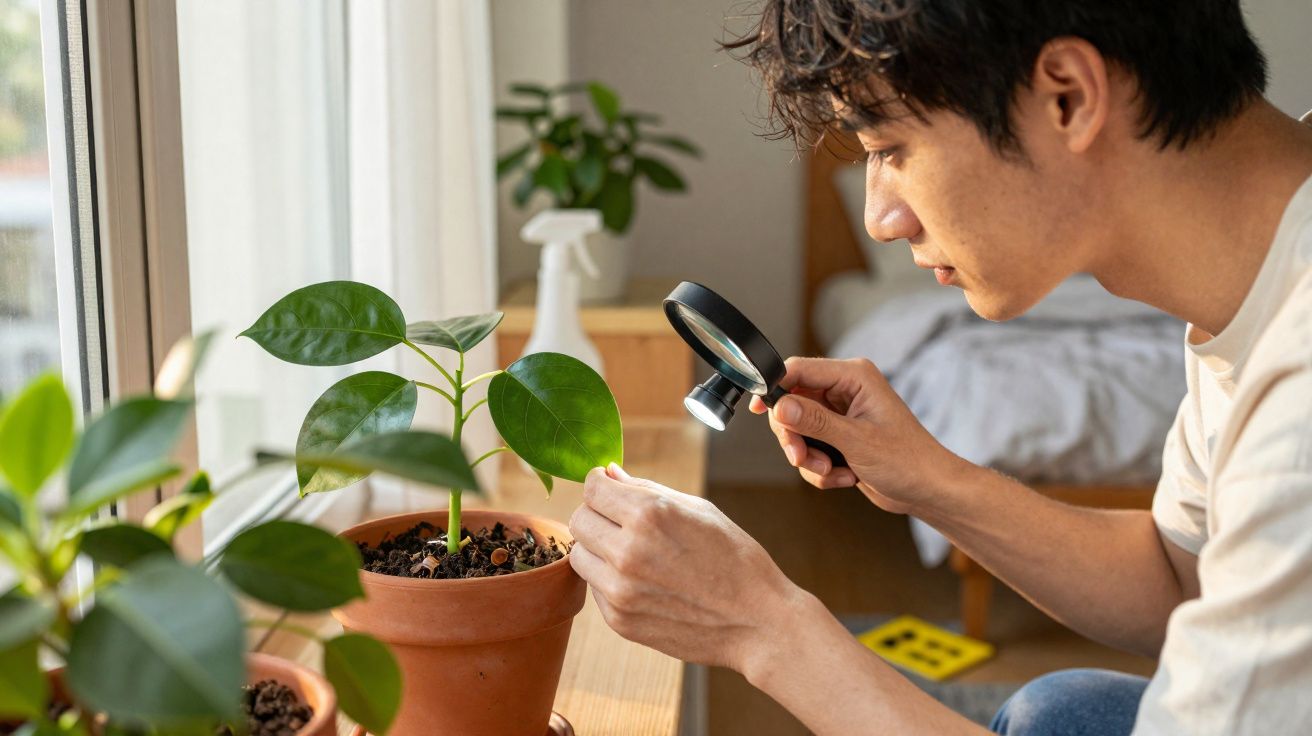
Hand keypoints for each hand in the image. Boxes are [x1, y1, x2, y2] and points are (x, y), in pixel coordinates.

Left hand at [568, 463, 802, 670]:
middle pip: (579, 519)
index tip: (608, 487)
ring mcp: (620, 590)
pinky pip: (595, 587)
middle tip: (620, 519)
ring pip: (579, 555)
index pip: (592, 487)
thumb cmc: (734, 558)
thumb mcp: (698, 509)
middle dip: (596, 513)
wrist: (757, 622)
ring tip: (631, 551)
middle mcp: (628, 551)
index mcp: (649, 515)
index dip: (599, 482)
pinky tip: (643, 580)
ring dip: (597, 548)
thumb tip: (609, 473)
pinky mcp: (619, 620)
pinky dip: (610, 579)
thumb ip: (646, 490)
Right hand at [748, 357, 966, 513]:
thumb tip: (780, 406)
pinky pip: (809, 449)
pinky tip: (844, 476)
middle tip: (801, 456)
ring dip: (809, 457)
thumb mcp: (857, 441)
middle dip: (795, 436)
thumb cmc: (908, 460)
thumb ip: (815, 421)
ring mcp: (840, 415)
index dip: (775, 386)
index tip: (757, 407)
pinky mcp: (838, 437)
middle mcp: (844, 391)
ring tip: (832, 471)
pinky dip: (820, 468)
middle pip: (791, 403)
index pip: (799, 369)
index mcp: (853, 377)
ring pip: (797, 430)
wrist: (927, 490)